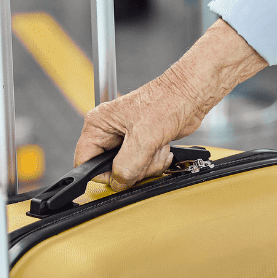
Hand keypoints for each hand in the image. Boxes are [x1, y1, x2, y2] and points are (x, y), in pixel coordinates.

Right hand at [74, 19, 266, 190]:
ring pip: (126, 170)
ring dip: (146, 166)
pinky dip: (154, 163)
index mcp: (98, 124)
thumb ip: (126, 166)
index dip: (102, 174)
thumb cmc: (168, 101)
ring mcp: (124, 139)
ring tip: (157, 149)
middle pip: (108, 169)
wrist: (192, 95)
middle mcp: (108, 131)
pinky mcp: (139, 144)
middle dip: (131, 170)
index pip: (84, 161)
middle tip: (146, 158)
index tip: (121, 176)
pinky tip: (162, 149)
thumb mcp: (144, 139)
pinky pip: (140, 167)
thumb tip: (118, 182)